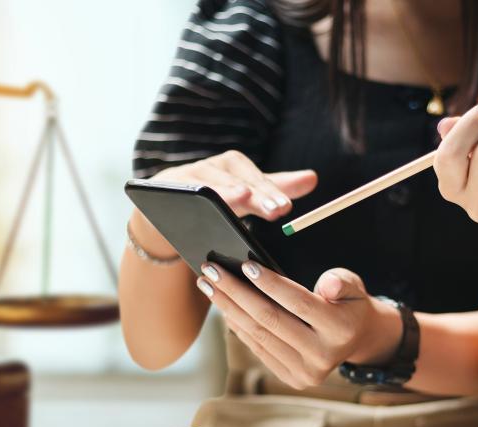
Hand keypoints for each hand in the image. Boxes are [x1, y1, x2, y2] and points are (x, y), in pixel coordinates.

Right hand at [154, 150, 317, 220]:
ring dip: (225, 189)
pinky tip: (198, 197)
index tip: (287, 207)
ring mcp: (189, 176)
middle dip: (257, 192)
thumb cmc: (214, 198)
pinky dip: (188, 190)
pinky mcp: (166, 186)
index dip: (271, 190)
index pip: (256, 178)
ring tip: (243, 197)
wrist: (164, 204)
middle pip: (237, 178)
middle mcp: (214, 168)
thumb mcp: (246, 195)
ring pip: (209, 181)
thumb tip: (313, 178)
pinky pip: (178, 188)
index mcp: (235, 170)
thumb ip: (275, 188)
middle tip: (276, 208)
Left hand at [195, 262, 401, 389]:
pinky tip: (224, 308)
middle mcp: (323, 356)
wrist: (355, 338)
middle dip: (236, 292)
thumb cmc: (347, 303)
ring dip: (229, 308)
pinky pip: (258, 349)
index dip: (271, 284)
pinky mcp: (292, 378)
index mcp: (340, 330)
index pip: (298, 303)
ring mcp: (306, 372)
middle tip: (211, 271)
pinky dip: (238, 327)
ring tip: (209, 286)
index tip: (245, 264)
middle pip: (270, 319)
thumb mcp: (353, 286)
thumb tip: (327, 284)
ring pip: (258, 335)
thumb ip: (342, 281)